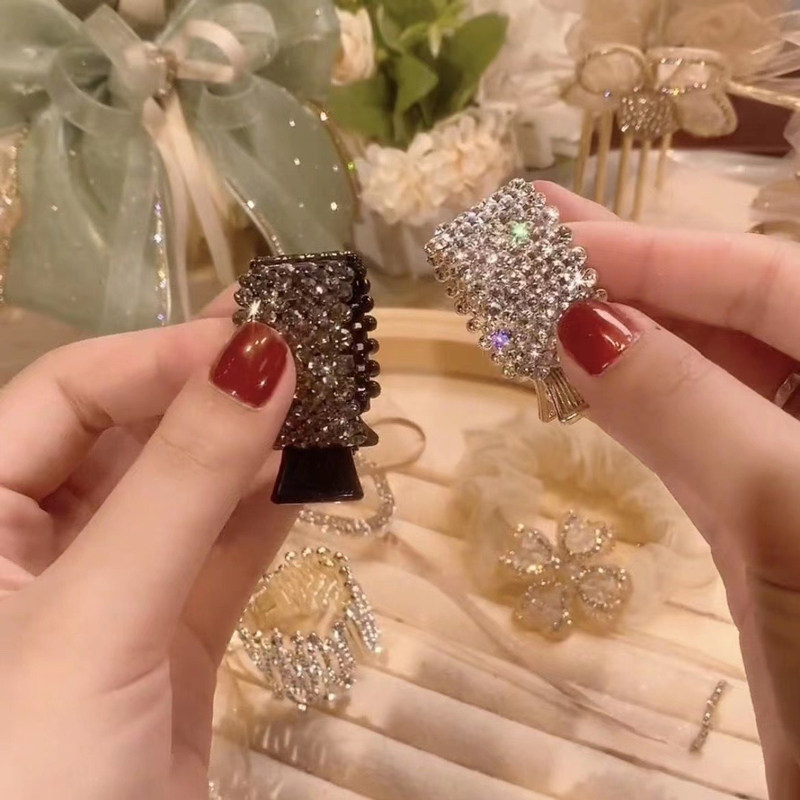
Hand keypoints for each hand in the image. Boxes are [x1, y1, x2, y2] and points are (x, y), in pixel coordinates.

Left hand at [0, 317, 295, 799]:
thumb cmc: (31, 773)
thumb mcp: (97, 617)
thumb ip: (183, 484)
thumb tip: (264, 352)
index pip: (62, 394)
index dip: (159, 358)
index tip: (256, 336)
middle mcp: (28, 542)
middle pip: (130, 434)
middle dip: (216, 394)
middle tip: (305, 346)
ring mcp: (107, 592)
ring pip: (186, 492)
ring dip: (256, 450)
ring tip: (329, 401)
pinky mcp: (167, 639)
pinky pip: (220, 551)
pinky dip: (270, 511)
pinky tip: (319, 470)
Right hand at [539, 182, 799, 797]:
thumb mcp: (776, 503)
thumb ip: (679, 400)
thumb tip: (568, 317)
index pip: (759, 275)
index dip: (646, 250)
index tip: (543, 228)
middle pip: (726, 313)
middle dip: (624, 271)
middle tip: (527, 223)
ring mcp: (795, 455)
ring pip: (700, 373)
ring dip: (615, 334)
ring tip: (532, 289)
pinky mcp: (761, 510)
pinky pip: (689, 432)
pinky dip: (630, 401)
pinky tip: (576, 367)